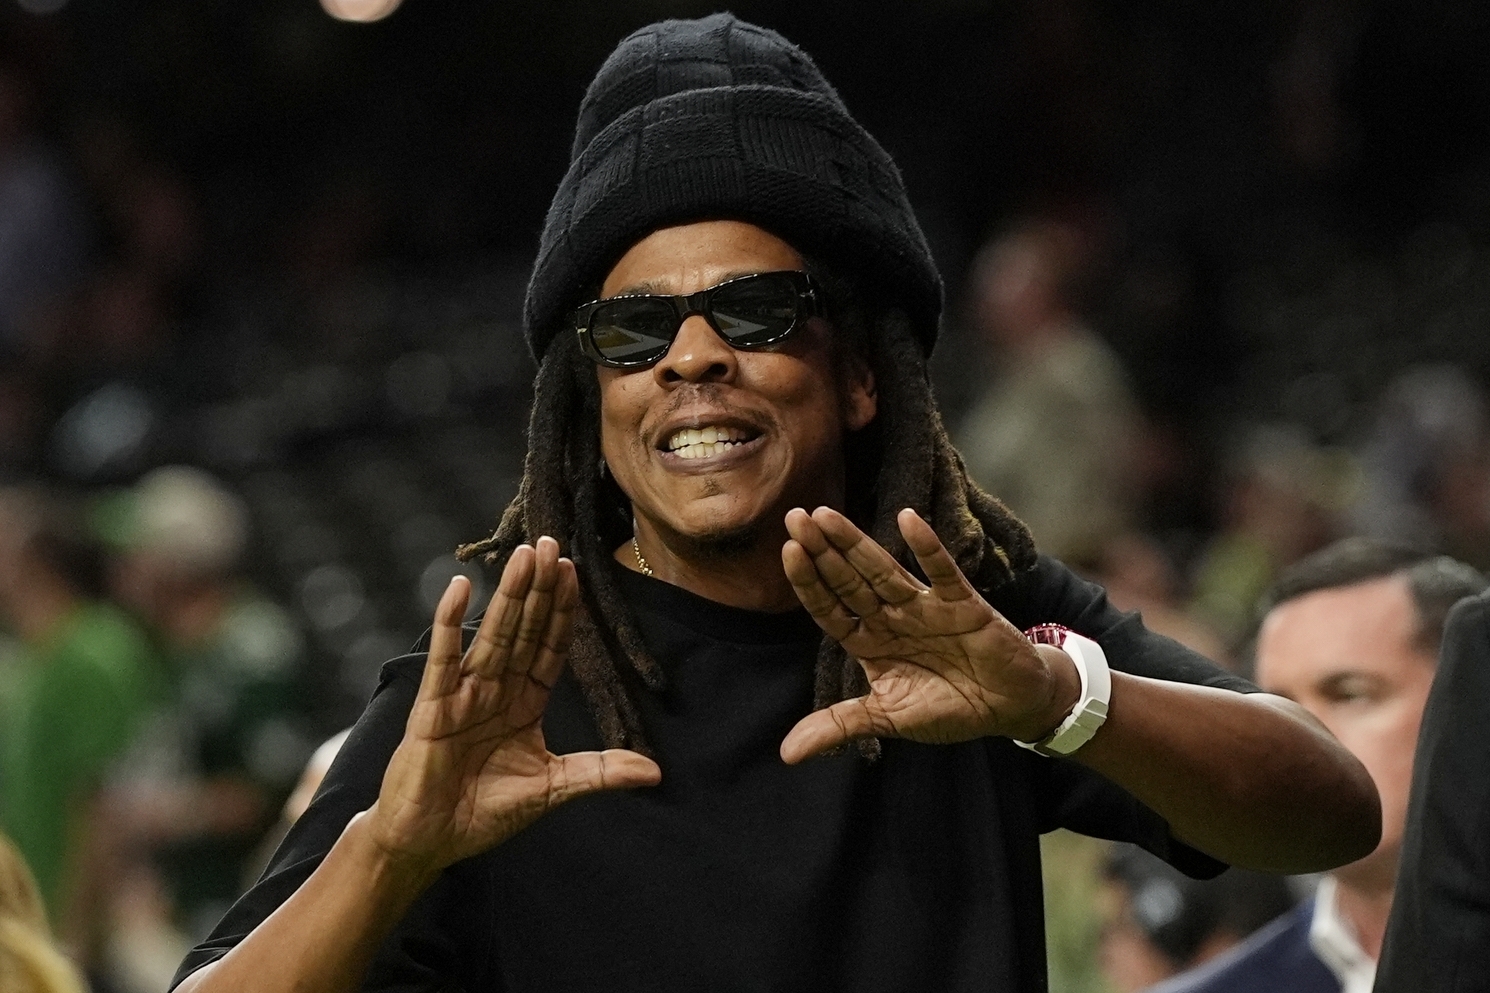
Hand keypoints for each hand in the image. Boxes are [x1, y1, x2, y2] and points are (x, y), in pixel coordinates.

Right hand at [365, 537, 660, 875]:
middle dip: (541, 589)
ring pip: (494, 636)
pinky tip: (461, 588)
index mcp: (524, 703)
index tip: (575, 571)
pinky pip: (446, 660)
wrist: (429, 841)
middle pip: (524, 630)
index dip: (563, 611)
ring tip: (525, 554)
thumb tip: (654, 772)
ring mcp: (465, 695)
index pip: (549, 647)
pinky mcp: (434, 708)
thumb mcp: (551, 789)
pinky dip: (450, 623)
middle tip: (553, 542)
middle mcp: (496, 690)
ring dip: (510, 595)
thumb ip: (598, 772)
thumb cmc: (483, 812)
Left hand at [779, 507, 1075, 762]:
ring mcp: (926, 607)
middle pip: (850, 581)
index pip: (831, 609)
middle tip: (794, 518)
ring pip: (884, 571)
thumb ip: (839, 726)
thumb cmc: (948, 708)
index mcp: (870, 642)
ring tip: (827, 516)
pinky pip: (942, 572)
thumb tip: (787, 755)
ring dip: (856, 544)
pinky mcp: (963, 604)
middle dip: (822, 552)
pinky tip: (907, 520)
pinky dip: (927, 548)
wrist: (1009, 706)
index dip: (809, 583)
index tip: (786, 552)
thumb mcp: (888, 719)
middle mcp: (892, 618)